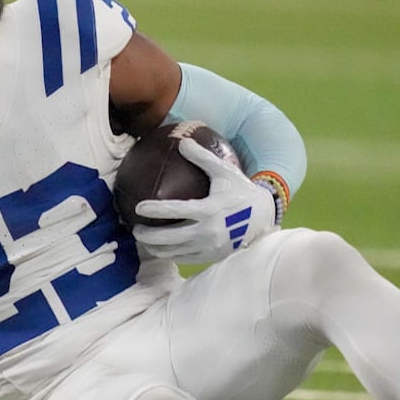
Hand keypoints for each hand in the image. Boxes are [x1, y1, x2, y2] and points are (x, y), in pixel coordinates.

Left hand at [132, 139, 277, 263]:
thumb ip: (202, 157)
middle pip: (168, 238)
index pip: (176, 210)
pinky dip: (169, 254)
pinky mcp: (212, 258)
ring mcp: (209, 247)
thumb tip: (181, 140)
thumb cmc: (241, 191)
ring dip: (154, 248)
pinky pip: (183, 258)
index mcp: (209, 209)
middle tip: (135, 228)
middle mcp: (208, 231)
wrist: (264, 218)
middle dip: (147, 235)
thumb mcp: (224, 171)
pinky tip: (160, 248)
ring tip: (143, 240)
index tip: (138, 207)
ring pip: (173, 252)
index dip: (155, 209)